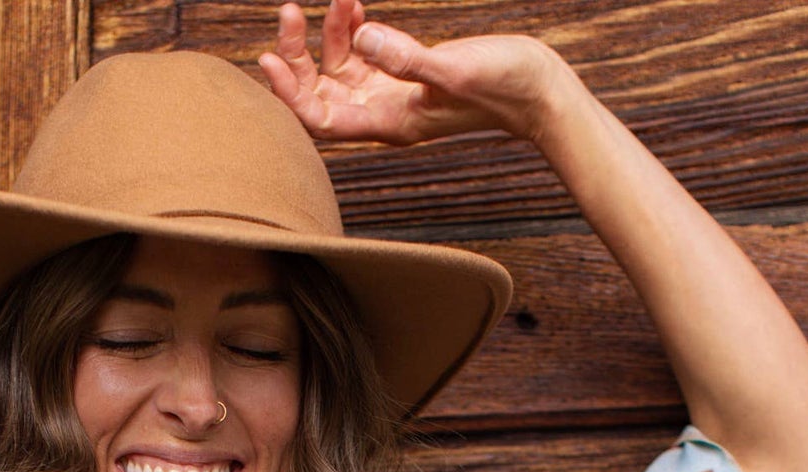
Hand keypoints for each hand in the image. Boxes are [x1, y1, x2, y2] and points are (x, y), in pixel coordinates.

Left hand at [258, 0, 566, 147]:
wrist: (538, 94)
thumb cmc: (502, 88)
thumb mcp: (453, 70)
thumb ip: (406, 57)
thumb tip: (363, 37)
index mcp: (386, 123)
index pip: (317, 120)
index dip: (288, 93)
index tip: (269, 57)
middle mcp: (381, 113)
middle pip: (317, 94)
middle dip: (297, 55)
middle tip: (288, 11)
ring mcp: (392, 95)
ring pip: (338, 70)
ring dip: (326, 35)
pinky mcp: (406, 74)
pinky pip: (363, 55)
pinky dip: (352, 31)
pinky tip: (354, 5)